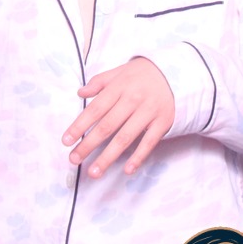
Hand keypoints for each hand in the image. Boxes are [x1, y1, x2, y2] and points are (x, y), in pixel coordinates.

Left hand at [61, 58, 173, 177]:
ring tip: (94, 172)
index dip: (80, 125)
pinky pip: (149, 142)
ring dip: (108, 157)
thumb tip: (80, 93)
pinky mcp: (163, 122)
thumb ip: (99, 82)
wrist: (175, 71)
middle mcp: (133, 99)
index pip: (95, 109)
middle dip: (88, 144)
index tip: (66, 140)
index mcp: (119, 87)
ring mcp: (149, 112)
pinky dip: (138, 157)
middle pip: (107, 126)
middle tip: (74, 159)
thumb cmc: (141, 74)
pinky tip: (127, 170)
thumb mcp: (119, 72)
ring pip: (125, 137)